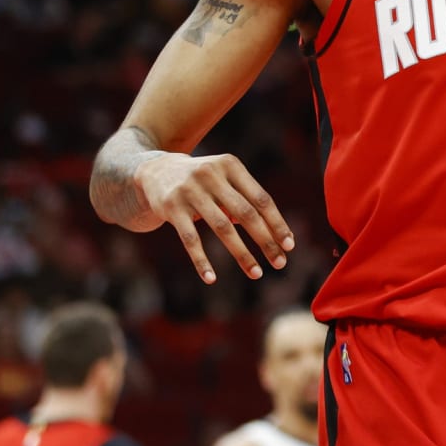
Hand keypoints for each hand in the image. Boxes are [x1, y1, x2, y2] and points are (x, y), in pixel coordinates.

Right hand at [135, 152, 293, 282]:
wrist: (156, 171)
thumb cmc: (204, 180)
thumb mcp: (225, 180)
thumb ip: (246, 202)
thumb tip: (272, 234)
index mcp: (231, 166)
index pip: (261, 199)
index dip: (277, 223)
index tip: (290, 245)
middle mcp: (212, 175)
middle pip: (246, 213)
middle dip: (265, 240)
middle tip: (279, 263)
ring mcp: (190, 191)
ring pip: (222, 228)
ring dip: (242, 253)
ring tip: (257, 273)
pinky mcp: (171, 208)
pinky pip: (190, 239)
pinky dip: (202, 260)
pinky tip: (212, 279)